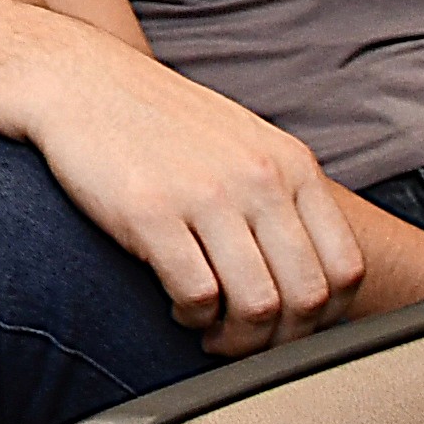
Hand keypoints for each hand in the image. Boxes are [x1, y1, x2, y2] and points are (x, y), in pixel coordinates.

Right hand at [22, 42, 365, 355]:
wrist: (77, 79)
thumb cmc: (158, 121)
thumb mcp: (243, 144)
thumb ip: (282, 197)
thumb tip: (309, 278)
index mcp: (291, 164)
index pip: (346, 269)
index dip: (327, 318)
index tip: (294, 329)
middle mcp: (259, 178)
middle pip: (307, 296)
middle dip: (281, 340)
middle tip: (250, 344)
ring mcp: (205, 194)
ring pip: (257, 305)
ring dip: (237, 340)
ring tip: (212, 332)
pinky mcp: (150, 211)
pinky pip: (196, 295)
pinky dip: (192, 320)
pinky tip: (178, 307)